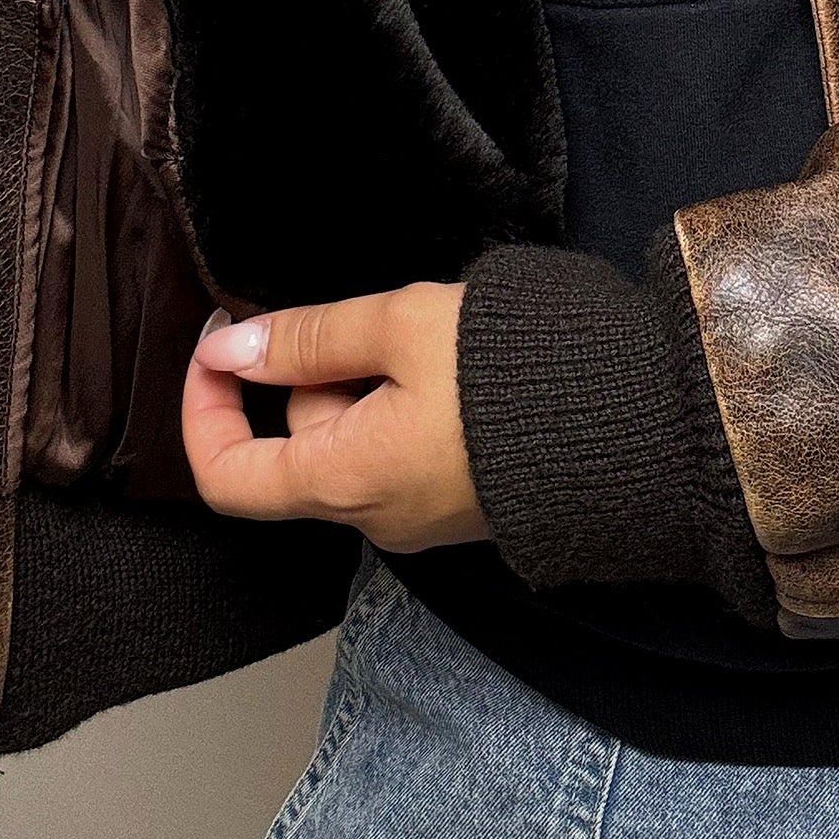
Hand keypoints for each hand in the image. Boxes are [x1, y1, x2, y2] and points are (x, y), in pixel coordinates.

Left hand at [183, 281, 487, 551]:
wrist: (634, 420)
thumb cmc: (516, 373)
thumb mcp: (398, 326)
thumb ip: (307, 337)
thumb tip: (232, 350)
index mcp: (345, 483)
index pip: (226, 478)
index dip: (203, 410)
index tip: (220, 346)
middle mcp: (375, 518)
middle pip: (297, 447)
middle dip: (315, 374)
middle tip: (373, 320)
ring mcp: (420, 516)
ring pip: (351, 441)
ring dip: (368, 381)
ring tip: (432, 339)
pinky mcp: (459, 501)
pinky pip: (398, 450)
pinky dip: (405, 403)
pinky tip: (456, 367)